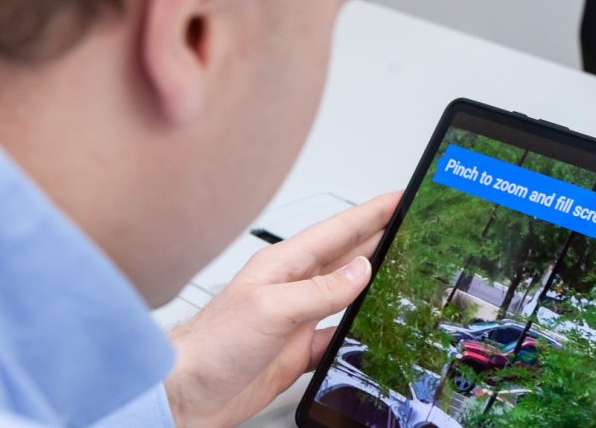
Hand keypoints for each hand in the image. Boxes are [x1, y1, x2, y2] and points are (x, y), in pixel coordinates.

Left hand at [164, 192, 399, 427]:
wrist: (184, 395)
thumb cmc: (208, 347)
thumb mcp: (270, 309)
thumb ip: (319, 291)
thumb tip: (360, 272)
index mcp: (282, 266)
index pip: (338, 232)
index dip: (371, 214)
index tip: (399, 199)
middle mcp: (291, 288)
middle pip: (347, 258)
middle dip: (380, 240)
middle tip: (411, 227)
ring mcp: (295, 320)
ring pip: (345, 296)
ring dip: (373, 285)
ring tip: (402, 272)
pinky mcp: (295, 351)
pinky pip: (336, 336)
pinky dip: (356, 332)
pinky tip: (371, 329)